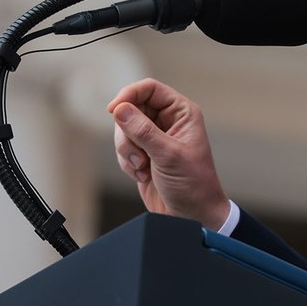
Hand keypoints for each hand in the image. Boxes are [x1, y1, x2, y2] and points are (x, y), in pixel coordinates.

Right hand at [107, 78, 229, 229]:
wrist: (192, 216)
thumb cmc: (192, 185)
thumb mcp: (168, 155)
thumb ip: (143, 131)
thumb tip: (119, 109)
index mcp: (181, 113)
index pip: (149, 89)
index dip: (129, 95)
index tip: (113, 110)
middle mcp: (168, 121)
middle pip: (131, 109)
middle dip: (128, 133)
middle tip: (138, 153)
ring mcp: (154, 138)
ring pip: (123, 130)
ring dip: (127, 151)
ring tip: (143, 168)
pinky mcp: (143, 154)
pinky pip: (122, 149)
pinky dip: (127, 163)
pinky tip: (143, 176)